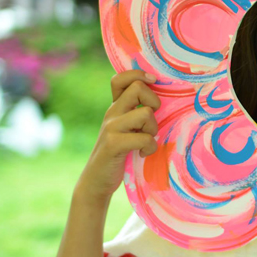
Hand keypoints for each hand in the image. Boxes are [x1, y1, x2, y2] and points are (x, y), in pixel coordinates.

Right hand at [75, 70, 160, 204]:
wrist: (96, 181)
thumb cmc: (118, 154)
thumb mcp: (125, 129)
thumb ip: (135, 113)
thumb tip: (160, 99)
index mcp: (115, 107)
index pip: (120, 79)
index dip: (138, 75)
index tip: (152, 83)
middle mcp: (111, 113)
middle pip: (138, 88)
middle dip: (153, 102)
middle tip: (150, 122)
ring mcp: (111, 128)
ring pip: (146, 113)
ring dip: (153, 129)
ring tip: (146, 141)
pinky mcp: (113, 144)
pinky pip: (144, 138)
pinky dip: (150, 147)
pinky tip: (143, 153)